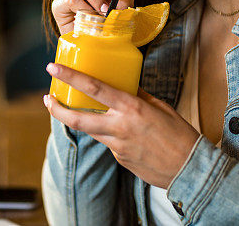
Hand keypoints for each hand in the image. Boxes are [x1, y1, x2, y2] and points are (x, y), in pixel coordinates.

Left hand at [44, 63, 199, 188]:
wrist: (190, 169)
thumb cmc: (180, 134)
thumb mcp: (160, 106)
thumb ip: (137, 95)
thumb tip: (123, 84)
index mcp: (131, 108)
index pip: (94, 88)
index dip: (70, 77)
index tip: (53, 69)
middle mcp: (120, 127)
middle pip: (78, 119)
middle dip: (58, 109)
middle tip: (47, 99)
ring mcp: (118, 146)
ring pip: (93, 131)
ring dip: (85, 121)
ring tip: (86, 113)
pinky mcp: (120, 159)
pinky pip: (110, 143)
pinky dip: (113, 135)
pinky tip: (130, 137)